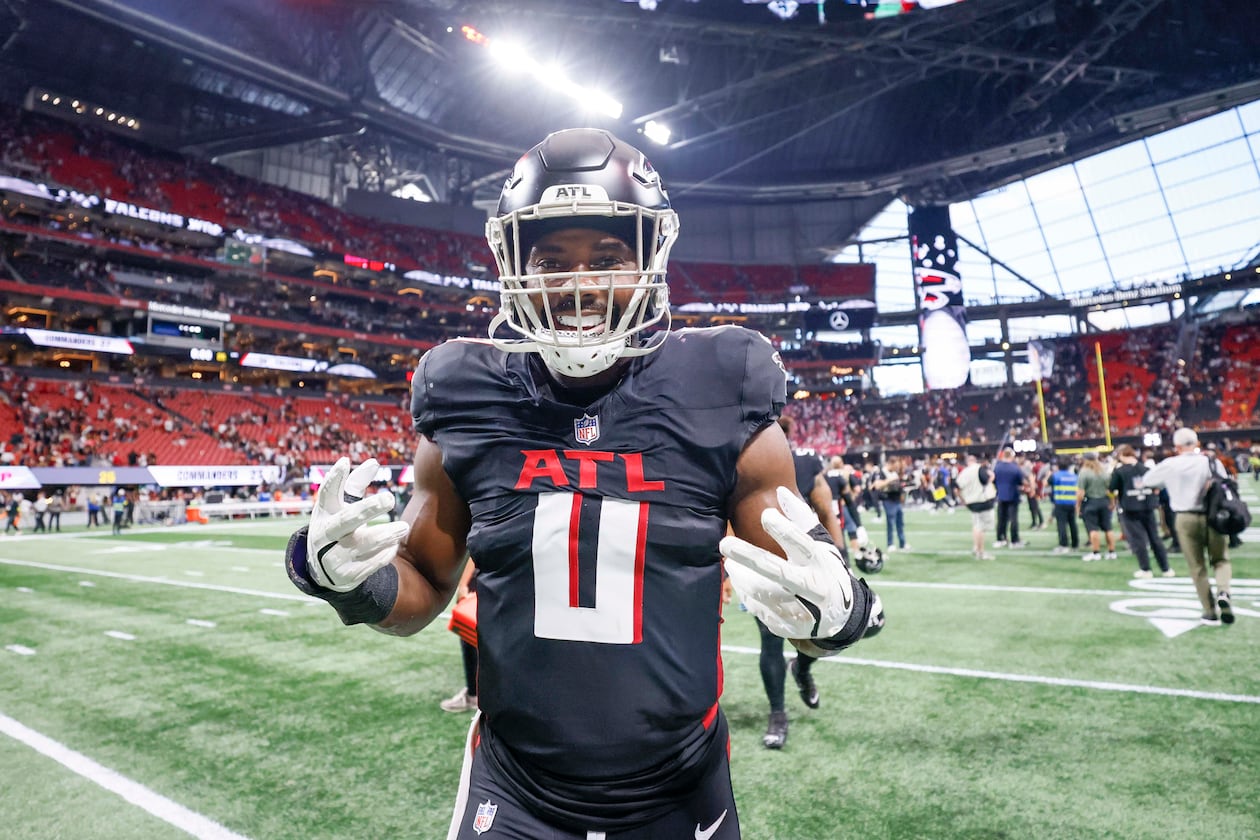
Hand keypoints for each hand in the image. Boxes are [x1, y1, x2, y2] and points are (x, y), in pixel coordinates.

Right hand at [306, 457, 409, 591]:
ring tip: (404, 527)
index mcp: (324, 513)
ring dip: (385, 535)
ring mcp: (334, 556)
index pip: (326, 494)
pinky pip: (371, 564)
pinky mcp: (347, 575)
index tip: (344, 461)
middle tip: (389, 498)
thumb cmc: (338, 526)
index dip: (334, 478)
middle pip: (345, 520)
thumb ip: (355, 484)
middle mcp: (326, 534)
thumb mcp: (339, 506)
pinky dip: (385, 553)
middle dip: (367, 510)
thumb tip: (374, 461)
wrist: (324, 569)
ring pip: (362, 544)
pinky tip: (393, 545)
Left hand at [720, 487, 853, 638]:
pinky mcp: (792, 628)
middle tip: (724, 543)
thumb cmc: (824, 569)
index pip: (803, 544)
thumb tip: (780, 490)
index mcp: (821, 563)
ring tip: (731, 564)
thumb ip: (801, 518)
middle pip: (777, 571)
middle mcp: (815, 588)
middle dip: (749, 556)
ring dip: (742, 577)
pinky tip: (743, 583)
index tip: (765, 515)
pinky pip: (760, 610)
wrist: (843, 616)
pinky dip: (748, 595)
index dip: (784, 530)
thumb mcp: (821, 544)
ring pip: (762, 592)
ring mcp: (804, 611)